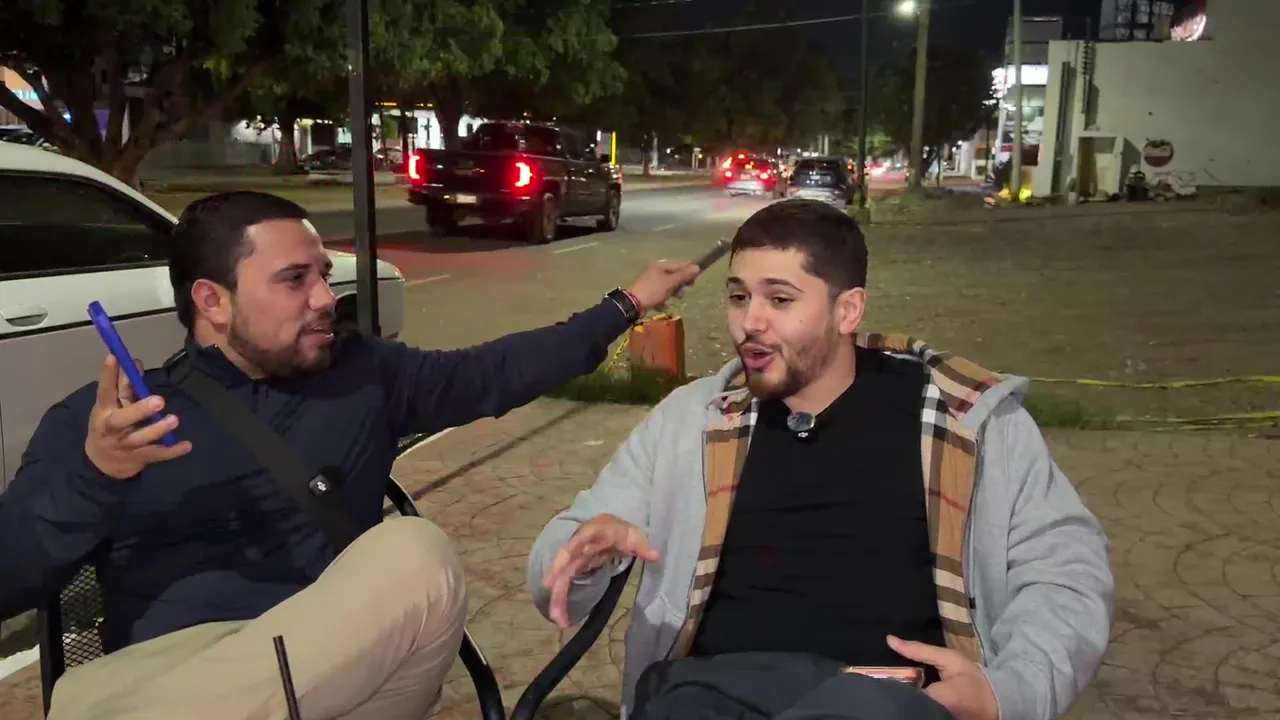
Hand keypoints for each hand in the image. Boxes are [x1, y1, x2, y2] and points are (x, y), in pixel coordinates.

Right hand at [85, 354, 191, 479]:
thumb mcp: (112, 406)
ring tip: (174, 419)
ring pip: (140, 439)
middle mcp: (112, 429)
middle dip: (139, 410)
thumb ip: (126, 386)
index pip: (104, 391)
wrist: (102, 462)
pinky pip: (157, 455)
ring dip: (157, 430)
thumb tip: (136, 362)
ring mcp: (125, 445)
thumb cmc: (111, 425)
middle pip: (122, 420)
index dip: (107, 374)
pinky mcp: (139, 458)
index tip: (115, 357)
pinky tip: (187, 445)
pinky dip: (172, 451)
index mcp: (103, 411)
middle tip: (158, 401)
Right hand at [542, 514, 658, 627]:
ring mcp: (574, 558)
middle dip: (559, 584)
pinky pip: (564, 584)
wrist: (609, 527)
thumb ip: (643, 546)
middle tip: (556, 610)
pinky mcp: (574, 568)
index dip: (573, 550)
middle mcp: (578, 545)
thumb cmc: (621, 531)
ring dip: (558, 599)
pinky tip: (562, 617)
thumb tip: (656, 555)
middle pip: (565, 563)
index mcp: (594, 532)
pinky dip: (562, 599)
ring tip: (560, 621)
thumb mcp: (634, 536)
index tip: (565, 566)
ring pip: (562, 577)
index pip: (581, 539)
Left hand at [625, 260, 700, 312]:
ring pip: (668, 287)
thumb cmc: (653, 290)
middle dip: (679, 285)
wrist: (633, 304)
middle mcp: (656, 272)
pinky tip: (662, 305)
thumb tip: (697, 267)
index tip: (693, 282)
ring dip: (672, 294)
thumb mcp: (670, 282)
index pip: (679, 265)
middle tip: (681, 293)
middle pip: (674, 276)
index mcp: (661, 266)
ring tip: (672, 299)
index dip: (688, 272)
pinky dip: (662, 301)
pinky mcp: (648, 294)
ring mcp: (651, 283)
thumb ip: (684, 275)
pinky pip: (660, 296)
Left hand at [887, 636, 997, 719]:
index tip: (884, 674)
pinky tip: (912, 696)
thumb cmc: (972, 679)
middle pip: (904, 704)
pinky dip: (913, 706)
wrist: (996, 702)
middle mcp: (934, 715)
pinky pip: (918, 713)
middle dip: (896, 692)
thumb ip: (919, 650)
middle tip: (890, 679)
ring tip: (901, 686)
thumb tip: (890, 640)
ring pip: (910, 710)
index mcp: (937, 699)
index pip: (903, 693)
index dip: (891, 684)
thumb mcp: (948, 658)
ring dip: (903, 699)